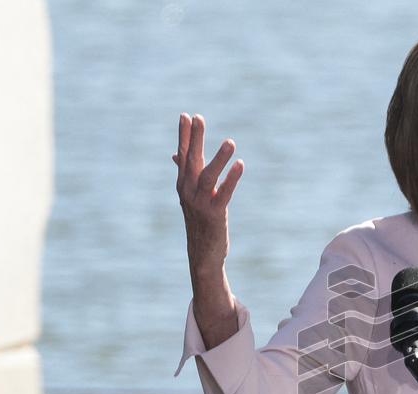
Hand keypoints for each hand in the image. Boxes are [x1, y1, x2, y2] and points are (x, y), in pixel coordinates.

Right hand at [173, 113, 243, 273]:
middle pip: (191, 161)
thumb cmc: (199, 222)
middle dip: (194, 139)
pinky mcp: (214, 214)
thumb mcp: (191, 196)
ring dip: (219, 158)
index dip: (185, 135)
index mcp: (183, 184)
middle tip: (198, 117)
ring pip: (208, 176)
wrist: (202, 254)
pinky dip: (232, 179)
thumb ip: (186, 173)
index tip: (186, 115)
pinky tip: (240, 165)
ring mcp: (199, 203)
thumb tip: (177, 154)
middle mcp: (187, 191)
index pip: (184, 155)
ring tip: (230, 142)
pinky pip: (223, 193)